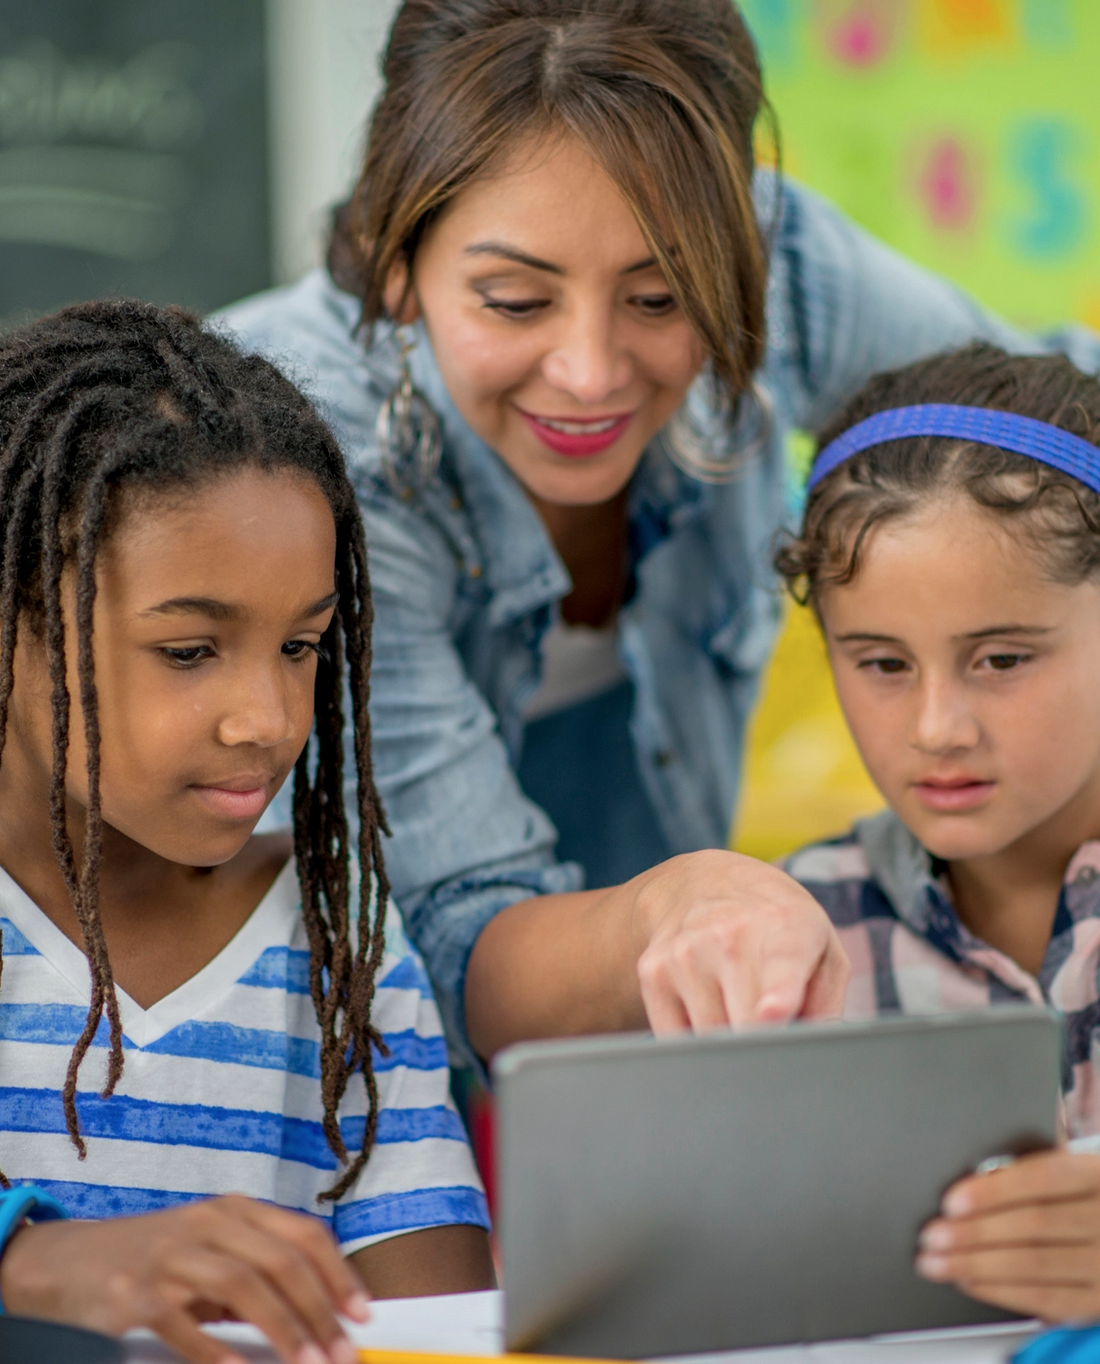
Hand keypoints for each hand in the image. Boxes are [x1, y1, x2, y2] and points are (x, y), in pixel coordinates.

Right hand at [0, 1194, 370, 1363]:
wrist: (67, 1261)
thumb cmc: (153, 1260)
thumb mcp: (209, 1252)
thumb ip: (256, 1273)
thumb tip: (316, 1315)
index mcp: (234, 1211)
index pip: (303, 1235)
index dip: (338, 1275)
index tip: (362, 1315)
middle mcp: (208, 1223)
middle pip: (280, 1260)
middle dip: (319, 1309)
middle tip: (341, 1352)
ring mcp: (171, 1255)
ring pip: (242, 1284)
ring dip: (282, 1327)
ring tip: (307, 1362)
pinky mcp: (136, 1291)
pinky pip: (184, 1321)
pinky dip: (215, 1350)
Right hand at [632, 849, 848, 1031]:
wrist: (702, 883)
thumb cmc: (776, 927)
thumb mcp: (821, 948)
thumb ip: (826, 1003)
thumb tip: (812, 1051)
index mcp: (786, 926)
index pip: (781, 964)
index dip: (779, 993)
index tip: (773, 1010)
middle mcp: (730, 933)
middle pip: (747, 1026)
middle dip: (764, 1044)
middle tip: (772, 1028)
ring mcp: (685, 952)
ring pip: (711, 1038)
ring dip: (728, 1040)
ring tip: (738, 1002)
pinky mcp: (651, 971)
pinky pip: (675, 1038)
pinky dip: (694, 1037)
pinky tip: (707, 1004)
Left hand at [916, 1150, 1099, 1322]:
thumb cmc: (1084, 1198)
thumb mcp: (1071, 1172)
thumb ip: (1031, 1176)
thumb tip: (975, 1182)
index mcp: (1095, 1175)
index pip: (1042, 1179)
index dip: (993, 1191)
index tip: (951, 1202)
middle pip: (1032, 1224)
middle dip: (973, 1232)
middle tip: (931, 1235)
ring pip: (1034, 1264)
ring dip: (975, 1264)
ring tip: (936, 1262)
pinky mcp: (1099, 1301)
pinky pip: (1046, 1299)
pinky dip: (1001, 1291)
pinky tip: (970, 1281)